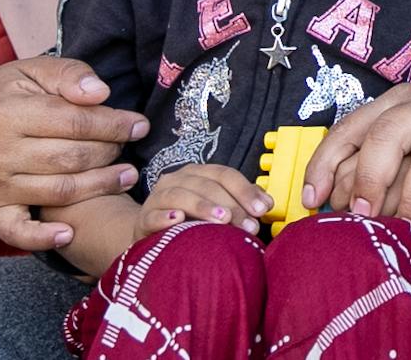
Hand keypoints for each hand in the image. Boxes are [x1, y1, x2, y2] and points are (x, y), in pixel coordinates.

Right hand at [0, 56, 147, 250]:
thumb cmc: (11, 92)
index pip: (74, 123)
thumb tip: (100, 94)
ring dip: (99, 186)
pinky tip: (69, 233)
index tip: (139, 125)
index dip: (113, 124)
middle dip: (109, 151)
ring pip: (60, 191)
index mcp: (6, 113)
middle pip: (71, 158)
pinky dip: (42, 238)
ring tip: (126, 176)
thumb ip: (70, 75)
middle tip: (125, 146)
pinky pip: (16, 232)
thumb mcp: (36, 70)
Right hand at [138, 164, 270, 233]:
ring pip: (180, 195)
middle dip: (231, 205)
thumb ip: (241, 203)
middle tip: (248, 226)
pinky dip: (164, 217)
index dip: (245, 190)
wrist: (151, 235)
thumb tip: (267, 204)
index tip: (263, 209)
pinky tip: (177, 220)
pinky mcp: (143, 219)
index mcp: (198, 174)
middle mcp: (177, 180)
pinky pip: (152, 215)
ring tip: (221, 219)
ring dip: (202, 206)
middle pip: (206, 186)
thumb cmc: (191, 222)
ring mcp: (158, 198)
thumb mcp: (217, 209)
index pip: (224, 175)